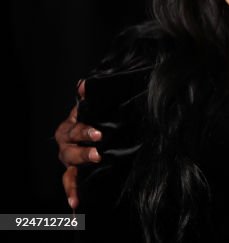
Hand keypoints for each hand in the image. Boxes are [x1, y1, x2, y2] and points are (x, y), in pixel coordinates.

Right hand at [54, 81, 101, 208]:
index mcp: (72, 125)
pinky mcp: (75, 172)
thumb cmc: (97, 114)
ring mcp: (70, 159)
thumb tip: (84, 84)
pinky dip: (72, 195)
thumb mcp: (95, 105)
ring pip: (68, 170)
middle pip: (69, 150)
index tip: (99, 135)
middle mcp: (67, 143)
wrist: (99, 128)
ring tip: (77, 194)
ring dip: (74, 182)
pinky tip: (75, 207)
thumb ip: (90, 96)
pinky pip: (71, 184)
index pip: (75, 128)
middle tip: (98, 155)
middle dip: (83, 154)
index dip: (85, 131)